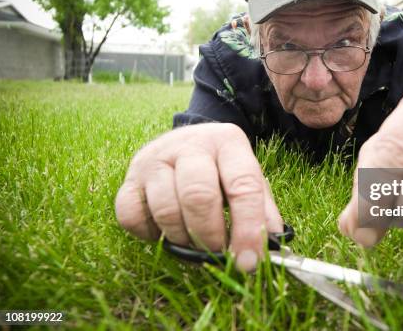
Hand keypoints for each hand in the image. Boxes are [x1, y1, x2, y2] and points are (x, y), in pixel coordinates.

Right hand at [115, 123, 282, 270]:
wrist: (186, 142)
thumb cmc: (222, 168)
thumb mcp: (248, 178)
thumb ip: (263, 210)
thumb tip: (273, 248)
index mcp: (227, 141)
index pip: (243, 186)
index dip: (248, 228)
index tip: (249, 261)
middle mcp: (189, 144)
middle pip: (199, 196)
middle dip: (211, 236)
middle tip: (218, 255)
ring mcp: (154, 159)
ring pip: (166, 208)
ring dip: (182, 239)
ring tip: (195, 245)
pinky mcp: (129, 178)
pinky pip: (131, 215)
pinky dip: (149, 234)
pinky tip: (165, 233)